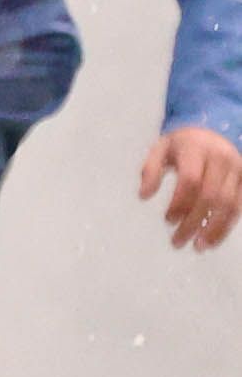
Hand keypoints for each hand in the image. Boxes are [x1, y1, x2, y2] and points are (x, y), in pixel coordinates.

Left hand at [139, 125, 241, 250]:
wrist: (214, 129)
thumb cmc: (182, 144)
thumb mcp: (160, 149)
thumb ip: (150, 171)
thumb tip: (143, 196)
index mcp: (196, 149)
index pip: (190, 180)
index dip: (180, 203)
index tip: (168, 220)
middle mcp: (221, 159)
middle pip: (210, 196)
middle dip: (194, 222)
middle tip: (178, 242)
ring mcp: (238, 169)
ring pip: (230, 204)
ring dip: (215, 229)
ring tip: (199, 247)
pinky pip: (240, 205)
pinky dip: (228, 225)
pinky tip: (214, 239)